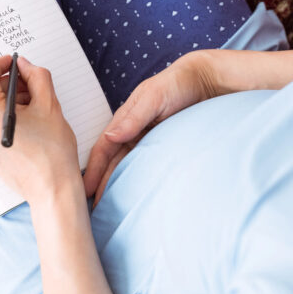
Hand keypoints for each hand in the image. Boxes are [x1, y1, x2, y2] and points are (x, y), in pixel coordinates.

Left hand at [0, 55, 79, 205]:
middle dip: (7, 84)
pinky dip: (4, 116)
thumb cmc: (54, 154)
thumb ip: (38, 78)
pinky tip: (27, 124)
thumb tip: (26, 66)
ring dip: (7, 100)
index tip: (14, 64)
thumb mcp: (50, 106)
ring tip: (33, 109)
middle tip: (32, 87)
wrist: (52, 190)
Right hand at [83, 52, 215, 205]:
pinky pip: (147, 168)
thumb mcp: (154, 97)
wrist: (206, 83)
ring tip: (110, 209)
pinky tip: (137, 197)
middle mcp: (132, 133)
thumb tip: (110, 137)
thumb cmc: (178, 84)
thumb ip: (133, 117)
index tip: (86, 191)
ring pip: (128, 168)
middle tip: (92, 210)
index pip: (103, 149)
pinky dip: (139, 182)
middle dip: (101, 185)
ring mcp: (147, 142)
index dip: (94, 171)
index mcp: (125, 121)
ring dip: (118, 186)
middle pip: (112, 163)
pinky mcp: (163, 148)